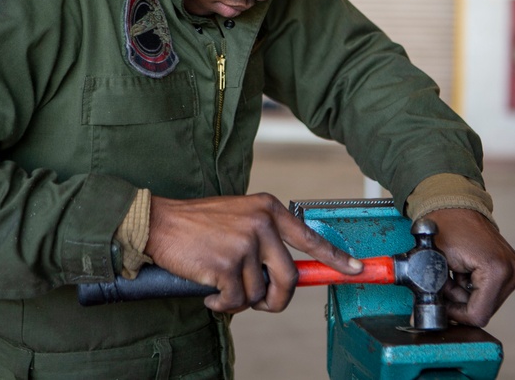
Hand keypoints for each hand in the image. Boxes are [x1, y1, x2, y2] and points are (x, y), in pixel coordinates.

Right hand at [145, 193, 361, 313]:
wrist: (159, 223)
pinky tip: (208, 292)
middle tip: (264, 304)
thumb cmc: (197, 225)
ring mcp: (245, 243)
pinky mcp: (227, 264)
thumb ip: (264, 238)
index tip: (355, 269)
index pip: (309, 237)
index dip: (334, 257)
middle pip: (289, 278)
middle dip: (277, 299)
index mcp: (268, 208)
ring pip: (257, 293)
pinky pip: (235, 301)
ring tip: (219, 285)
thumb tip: (286, 275)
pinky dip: (221, 305)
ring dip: (239, 299)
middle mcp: (262, 223)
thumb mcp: (238, 218)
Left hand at [423, 208, 514, 327]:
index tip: (443, 302)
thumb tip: (432, 315)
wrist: (454, 203)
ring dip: (466, 293)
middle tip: (447, 279)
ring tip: (455, 271)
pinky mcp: (513, 269)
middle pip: (484, 310)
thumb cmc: (444, 226)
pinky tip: (464, 270)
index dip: (457, 313)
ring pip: (487, 302)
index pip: (478, 314)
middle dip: (461, 300)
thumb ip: (436, 291)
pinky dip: (474, 286)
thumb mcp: (436, 261)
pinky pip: (491, 291)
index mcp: (498, 271)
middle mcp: (513, 272)